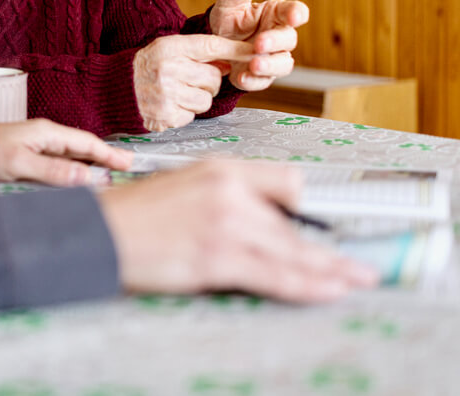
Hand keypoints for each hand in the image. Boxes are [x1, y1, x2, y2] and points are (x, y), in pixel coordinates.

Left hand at [0, 119, 134, 186]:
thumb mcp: (21, 163)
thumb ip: (53, 170)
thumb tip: (87, 177)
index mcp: (46, 132)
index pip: (85, 142)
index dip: (108, 153)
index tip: (128, 163)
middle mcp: (44, 136)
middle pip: (81, 146)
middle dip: (104, 156)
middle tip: (127, 167)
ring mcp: (36, 145)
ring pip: (71, 153)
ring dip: (90, 162)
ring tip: (109, 172)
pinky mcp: (28, 155)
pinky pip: (59, 160)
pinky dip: (74, 167)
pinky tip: (78, 176)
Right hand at [98, 160, 378, 301]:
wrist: (99, 233)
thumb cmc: (134, 215)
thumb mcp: (184, 186)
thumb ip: (226, 198)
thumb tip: (264, 224)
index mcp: (221, 169)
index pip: (287, 182)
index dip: (312, 207)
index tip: (335, 221)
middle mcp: (229, 191)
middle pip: (294, 224)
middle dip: (328, 248)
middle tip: (360, 262)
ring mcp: (226, 224)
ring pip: (293, 251)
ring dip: (330, 269)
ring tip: (356, 278)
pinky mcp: (218, 257)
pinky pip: (276, 275)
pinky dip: (308, 285)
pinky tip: (328, 289)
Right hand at [133, 34, 256, 131]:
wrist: (113, 90)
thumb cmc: (145, 67)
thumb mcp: (166, 50)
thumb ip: (197, 53)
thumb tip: (230, 62)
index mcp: (170, 47)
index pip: (211, 45)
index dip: (236, 50)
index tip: (257, 51)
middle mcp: (169, 69)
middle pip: (213, 78)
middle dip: (207, 82)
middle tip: (189, 80)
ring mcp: (167, 94)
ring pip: (206, 100)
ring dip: (196, 99)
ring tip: (176, 93)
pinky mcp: (166, 115)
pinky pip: (192, 116)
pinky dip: (184, 113)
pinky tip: (168, 105)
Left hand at [209, 0, 308, 90]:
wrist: (211, 45)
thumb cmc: (228, 19)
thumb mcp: (231, 1)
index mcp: (276, 14)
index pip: (295, 11)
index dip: (297, 13)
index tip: (295, 16)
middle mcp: (278, 36)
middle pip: (289, 40)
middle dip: (275, 42)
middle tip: (259, 43)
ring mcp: (272, 57)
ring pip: (282, 64)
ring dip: (269, 65)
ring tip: (253, 64)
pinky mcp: (261, 76)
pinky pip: (263, 81)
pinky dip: (253, 81)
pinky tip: (241, 77)